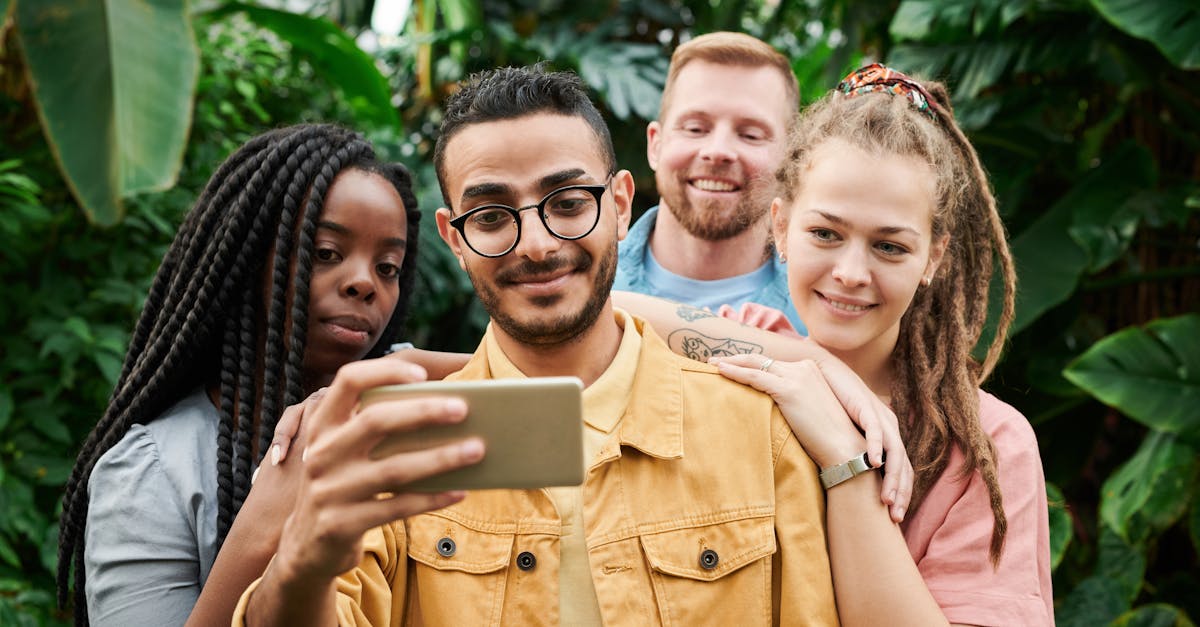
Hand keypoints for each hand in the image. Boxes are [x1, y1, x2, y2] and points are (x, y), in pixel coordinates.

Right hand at [272, 357, 485, 581]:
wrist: (305, 546)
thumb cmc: (341, 485)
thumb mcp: (343, 452)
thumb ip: (375, 428)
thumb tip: (443, 407)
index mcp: (322, 426)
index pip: (348, 381)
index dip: (384, 372)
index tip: (421, 374)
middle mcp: (320, 454)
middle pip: (376, 421)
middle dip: (423, 412)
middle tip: (463, 409)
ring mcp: (329, 491)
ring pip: (394, 469)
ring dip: (440, 458)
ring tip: (476, 449)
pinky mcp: (341, 524)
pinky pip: (397, 507)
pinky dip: (433, 498)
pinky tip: (460, 491)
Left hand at [711, 354, 912, 521]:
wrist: (844, 450)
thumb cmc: (827, 438)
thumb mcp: (809, 411)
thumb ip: (793, 401)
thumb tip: (771, 406)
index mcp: (809, 369)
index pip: (772, 363)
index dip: (750, 362)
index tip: (731, 363)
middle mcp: (804, 367)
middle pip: (761, 360)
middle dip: (736, 358)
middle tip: (714, 360)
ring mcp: (797, 377)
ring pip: (754, 365)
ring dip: (730, 363)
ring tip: (710, 364)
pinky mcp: (789, 389)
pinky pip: (754, 377)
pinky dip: (734, 372)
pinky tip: (719, 370)